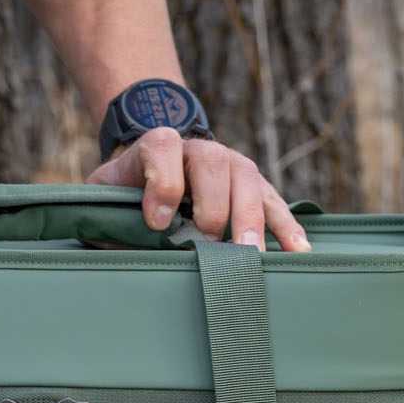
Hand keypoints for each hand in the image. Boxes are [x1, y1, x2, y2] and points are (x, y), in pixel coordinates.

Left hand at [86, 127, 310, 252]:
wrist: (156, 165)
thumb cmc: (128, 190)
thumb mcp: (105, 196)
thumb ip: (108, 217)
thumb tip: (120, 254)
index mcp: (158, 146)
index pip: (161, 149)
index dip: (161, 182)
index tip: (156, 222)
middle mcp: (199, 150)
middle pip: (212, 165)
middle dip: (213, 206)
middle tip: (211, 244)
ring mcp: (231, 166)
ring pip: (247, 181)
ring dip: (252, 219)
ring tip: (255, 256)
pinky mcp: (254, 187)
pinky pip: (274, 203)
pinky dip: (287, 227)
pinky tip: (298, 252)